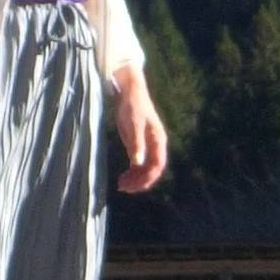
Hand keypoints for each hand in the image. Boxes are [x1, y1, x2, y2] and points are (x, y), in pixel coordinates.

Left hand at [111, 66, 167, 192]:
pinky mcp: (136, 144)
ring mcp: (146, 146)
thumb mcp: (134, 124)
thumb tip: (137, 163)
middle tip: (124, 187)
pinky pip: (137, 164)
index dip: (148, 178)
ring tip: (121, 185)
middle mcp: (155, 146)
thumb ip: (136, 143)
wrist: (129, 92)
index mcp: (158, 140)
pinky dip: (131, 173)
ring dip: (135, 179)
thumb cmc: (133, 106)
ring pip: (144, 169)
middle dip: (140, 181)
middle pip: (151, 170)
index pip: (157, 165)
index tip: (135, 185)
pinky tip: (122, 178)